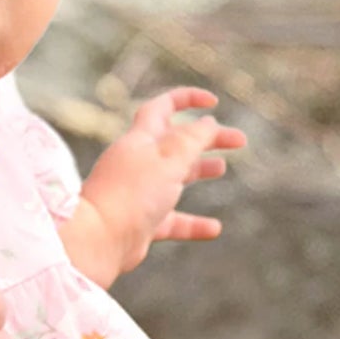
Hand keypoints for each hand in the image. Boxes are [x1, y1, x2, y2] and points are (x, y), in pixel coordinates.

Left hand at [68, 88, 245, 285]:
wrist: (99, 239)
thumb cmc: (132, 194)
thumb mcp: (170, 158)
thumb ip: (192, 139)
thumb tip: (208, 122)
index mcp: (141, 140)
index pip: (163, 108)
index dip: (187, 99)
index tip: (213, 102)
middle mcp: (138, 163)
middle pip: (176, 142)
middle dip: (208, 138)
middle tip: (240, 141)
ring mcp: (139, 193)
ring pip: (173, 176)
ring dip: (198, 169)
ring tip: (222, 168)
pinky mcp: (141, 223)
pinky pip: (172, 220)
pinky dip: (193, 223)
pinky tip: (214, 228)